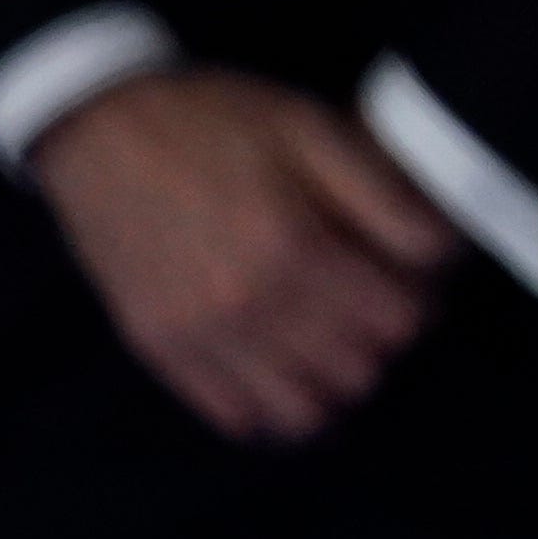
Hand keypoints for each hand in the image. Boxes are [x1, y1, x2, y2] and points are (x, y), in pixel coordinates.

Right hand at [29, 66, 457, 446]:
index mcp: (295, 248)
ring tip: (323, 339)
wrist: (97, 129)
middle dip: (376, 339)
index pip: (400, 321)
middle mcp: (248, 308)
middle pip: (358, 372)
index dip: (417, 297)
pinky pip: (237, 418)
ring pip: (302, 413)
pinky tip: (275, 363)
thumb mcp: (312, 128)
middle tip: (364, 299)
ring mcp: (200, 338)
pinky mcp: (161, 351)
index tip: (403, 272)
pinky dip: (270, 404)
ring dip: (327, 381)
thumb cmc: (213, 120)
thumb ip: (382, 193)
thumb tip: (440, 256)